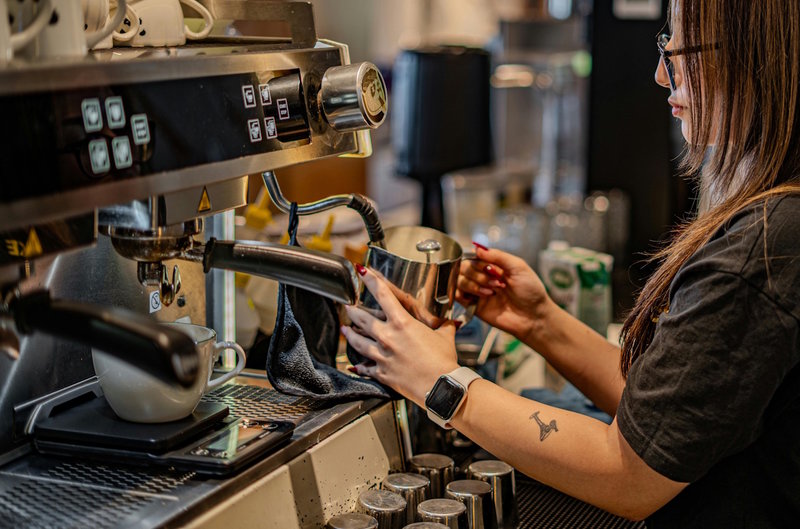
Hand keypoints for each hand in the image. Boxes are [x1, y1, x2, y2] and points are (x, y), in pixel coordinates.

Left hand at [342, 266, 459, 405]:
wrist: (441, 387)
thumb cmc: (444, 361)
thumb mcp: (445, 336)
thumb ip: (445, 325)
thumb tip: (452, 321)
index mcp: (402, 322)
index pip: (382, 294)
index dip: (370, 280)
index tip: (362, 271)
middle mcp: (388, 337)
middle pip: (362, 319)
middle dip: (353, 311)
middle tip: (348, 307)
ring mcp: (382, 355)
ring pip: (358, 342)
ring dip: (350, 335)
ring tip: (345, 330)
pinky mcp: (381, 373)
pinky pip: (364, 368)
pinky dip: (358, 366)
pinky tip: (353, 366)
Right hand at [457, 244, 551, 340]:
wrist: (533, 316)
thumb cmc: (531, 291)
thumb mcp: (518, 267)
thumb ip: (498, 256)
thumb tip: (477, 249)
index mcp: (493, 266)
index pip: (474, 257)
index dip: (478, 262)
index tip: (490, 268)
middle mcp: (483, 277)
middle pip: (463, 267)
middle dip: (477, 275)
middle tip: (495, 283)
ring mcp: (478, 291)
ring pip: (459, 281)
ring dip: (474, 285)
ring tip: (491, 292)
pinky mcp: (474, 305)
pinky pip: (457, 296)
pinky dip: (464, 294)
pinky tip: (481, 297)